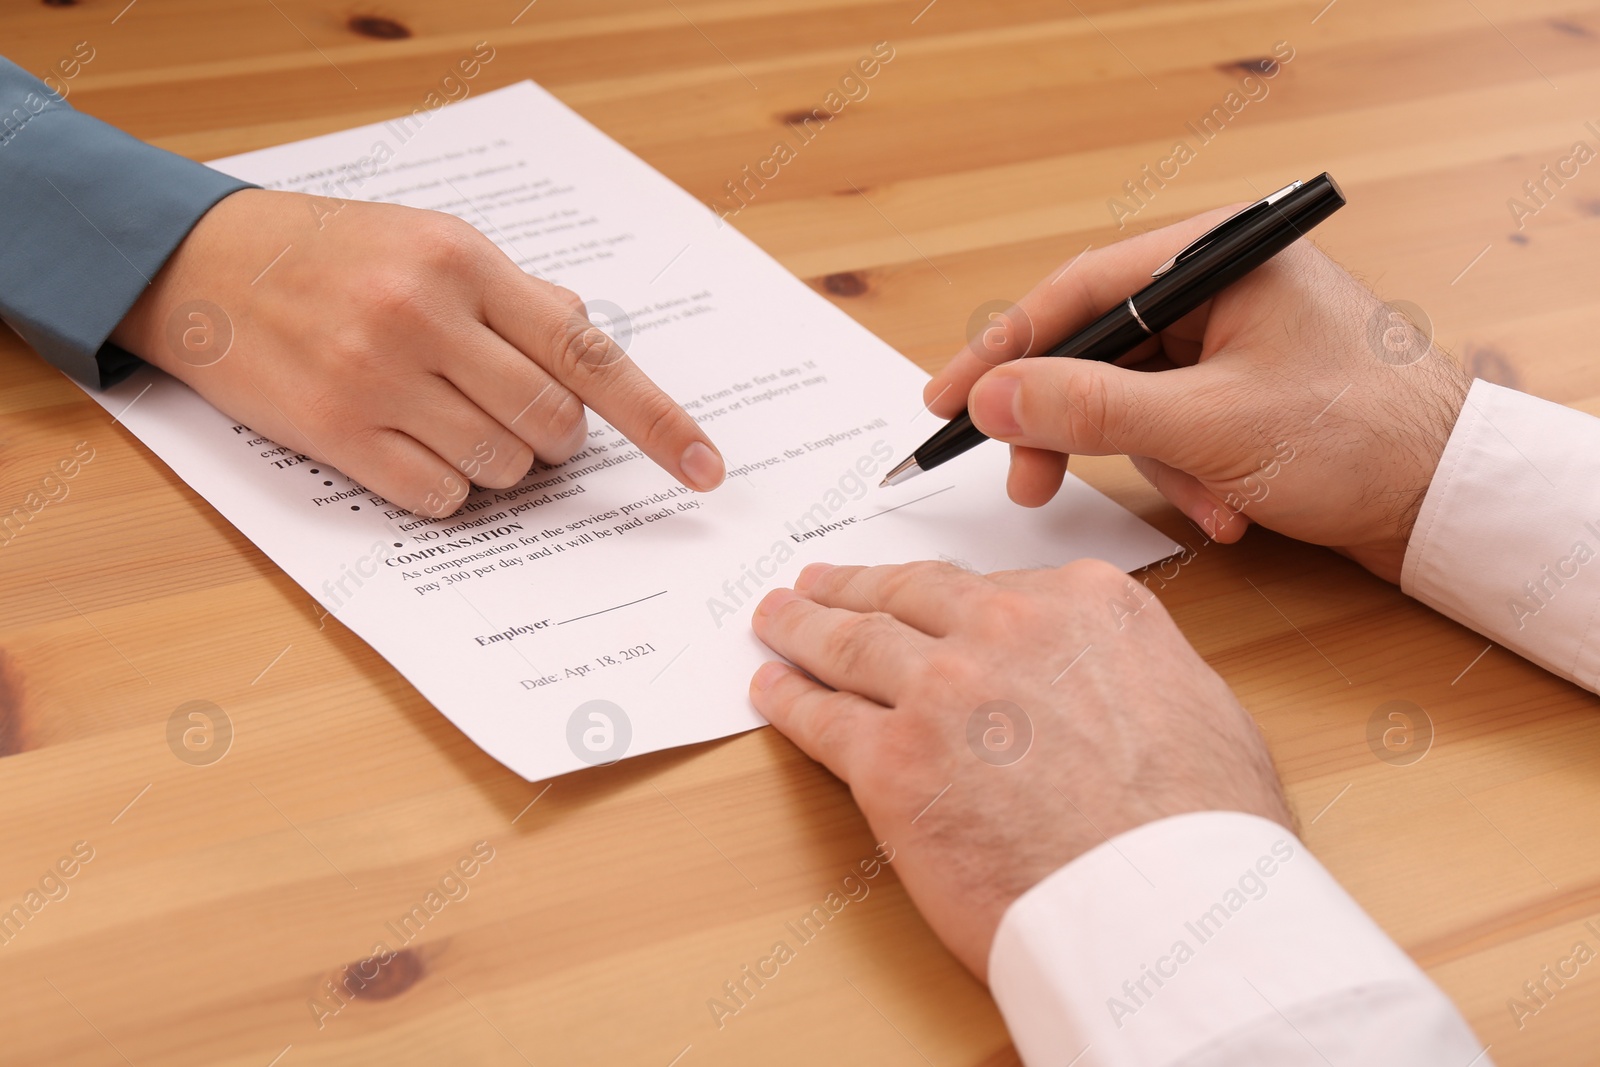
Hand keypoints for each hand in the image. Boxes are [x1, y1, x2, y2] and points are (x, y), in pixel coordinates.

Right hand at [111, 189, 724, 516]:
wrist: (203, 264)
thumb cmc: (334, 252)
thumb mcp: (432, 241)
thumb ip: (518, 295)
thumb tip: (588, 342)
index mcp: (466, 264)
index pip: (589, 355)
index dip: (658, 421)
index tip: (705, 468)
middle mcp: (427, 318)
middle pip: (553, 423)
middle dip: (557, 438)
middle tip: (528, 419)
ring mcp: (378, 379)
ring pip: (501, 466)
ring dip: (502, 462)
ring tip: (454, 421)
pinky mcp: (335, 432)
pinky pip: (439, 495)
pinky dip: (449, 487)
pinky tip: (417, 449)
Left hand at [748, 559, 1289, 979]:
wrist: (1167, 906)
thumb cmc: (1203, 829)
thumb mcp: (1200, 706)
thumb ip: (1129, 667)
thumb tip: (1102, 678)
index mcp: (1084, 605)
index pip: (988, 586)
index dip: (938, 595)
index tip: (912, 593)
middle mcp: (1005, 629)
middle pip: (907, 597)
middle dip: (854, 588)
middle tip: (818, 584)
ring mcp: (940, 691)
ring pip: (852, 643)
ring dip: (805, 627)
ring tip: (778, 619)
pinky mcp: (891, 763)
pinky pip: (822, 720)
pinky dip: (788, 699)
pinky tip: (773, 689)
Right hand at [924, 211, 1470, 582]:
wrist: (1450, 496)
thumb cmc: (1357, 437)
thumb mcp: (1205, 427)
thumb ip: (1087, 409)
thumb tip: (991, 398)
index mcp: (1215, 257)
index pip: (1077, 291)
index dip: (1001, 349)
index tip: (947, 400)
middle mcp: (1218, 286)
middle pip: (1097, 349)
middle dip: (1073, 427)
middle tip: (1027, 481)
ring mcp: (1230, 336)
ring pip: (1133, 399)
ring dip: (1149, 464)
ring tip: (1200, 506)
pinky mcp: (1240, 384)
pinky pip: (1173, 425)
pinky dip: (1186, 473)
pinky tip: (1228, 507)